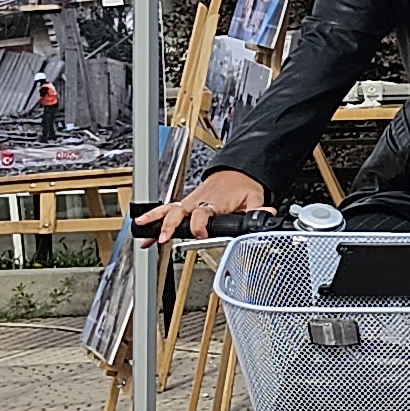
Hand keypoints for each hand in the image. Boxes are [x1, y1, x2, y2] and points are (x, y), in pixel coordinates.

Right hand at [142, 167, 266, 241]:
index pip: (202, 213)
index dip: (199, 224)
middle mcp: (198, 201)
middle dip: (169, 224)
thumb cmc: (242, 186)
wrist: (235, 173)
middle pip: (179, 211)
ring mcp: (189, 202)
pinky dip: (154, 219)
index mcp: (214, 201)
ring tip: (141, 230)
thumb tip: (267, 214)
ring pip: (168, 209)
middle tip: (163, 237)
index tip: (200, 234)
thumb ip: (258, 210)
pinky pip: (167, 211)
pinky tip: (144, 231)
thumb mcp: (255, 196)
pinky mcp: (185, 204)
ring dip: (154, 219)